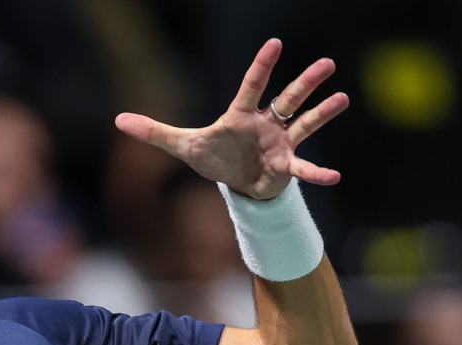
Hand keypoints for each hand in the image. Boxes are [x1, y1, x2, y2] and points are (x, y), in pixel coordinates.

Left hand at [114, 39, 347, 199]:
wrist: (235, 184)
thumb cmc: (214, 157)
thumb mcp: (182, 147)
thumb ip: (154, 132)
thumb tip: (118, 120)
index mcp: (241, 115)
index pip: (251, 87)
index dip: (261, 67)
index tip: (274, 44)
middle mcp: (265, 123)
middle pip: (287, 99)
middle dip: (305, 83)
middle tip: (327, 64)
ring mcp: (279, 143)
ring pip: (303, 124)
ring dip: (322, 113)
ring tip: (342, 99)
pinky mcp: (285, 167)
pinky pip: (303, 169)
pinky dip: (317, 173)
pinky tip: (335, 176)